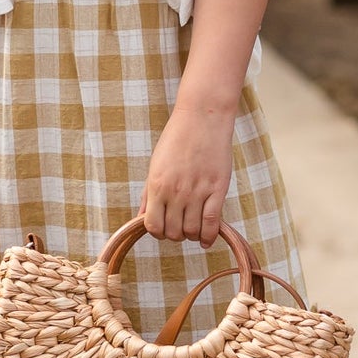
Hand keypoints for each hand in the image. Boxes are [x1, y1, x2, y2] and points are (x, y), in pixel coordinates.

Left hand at [139, 105, 234, 246]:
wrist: (202, 118)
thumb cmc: (176, 139)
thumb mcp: (155, 165)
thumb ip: (148, 194)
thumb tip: (140, 218)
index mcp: (157, 185)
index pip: (153, 226)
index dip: (157, 232)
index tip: (163, 227)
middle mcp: (175, 192)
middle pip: (173, 232)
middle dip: (175, 234)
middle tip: (180, 226)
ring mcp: (197, 192)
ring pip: (192, 231)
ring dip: (192, 235)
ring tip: (193, 228)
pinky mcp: (217, 190)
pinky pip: (212, 223)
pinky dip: (209, 236)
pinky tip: (207, 239)